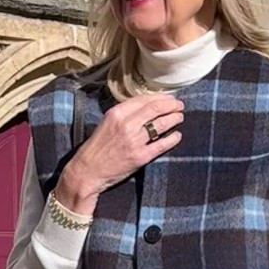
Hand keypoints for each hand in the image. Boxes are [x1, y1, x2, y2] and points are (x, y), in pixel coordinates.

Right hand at [54, 94, 183, 214]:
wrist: (88, 170)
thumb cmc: (97, 147)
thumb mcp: (107, 122)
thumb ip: (125, 114)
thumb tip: (146, 107)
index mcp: (116, 113)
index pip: (144, 100)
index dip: (160, 98)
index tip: (169, 98)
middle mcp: (126, 124)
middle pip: (155, 109)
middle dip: (171, 105)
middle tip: (179, 105)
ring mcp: (134, 141)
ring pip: (161, 124)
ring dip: (174, 119)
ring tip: (180, 117)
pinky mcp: (140, 156)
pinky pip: (162, 144)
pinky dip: (173, 138)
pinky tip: (177, 135)